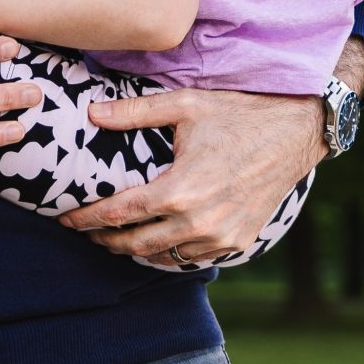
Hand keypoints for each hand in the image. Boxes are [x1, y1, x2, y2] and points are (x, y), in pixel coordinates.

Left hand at [57, 88, 324, 262]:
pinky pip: (191, 258)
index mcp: (180, 190)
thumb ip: (134, 112)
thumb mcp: (185, 105)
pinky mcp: (237, 242)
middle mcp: (199, 222)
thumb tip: (91, 113)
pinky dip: (168, 253)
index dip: (86, 219)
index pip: (118, 215)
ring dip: (134, 249)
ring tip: (114, 237)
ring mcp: (220, 237)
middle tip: (84, 231)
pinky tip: (154, 240)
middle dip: (103, 239)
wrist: (297, 132)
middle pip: (134, 244)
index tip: (66, 218)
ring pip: (162, 256)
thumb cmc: (240, 114)